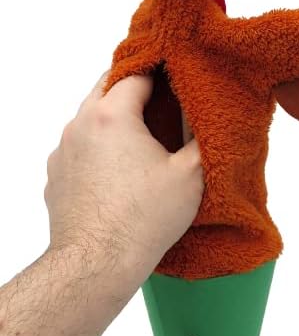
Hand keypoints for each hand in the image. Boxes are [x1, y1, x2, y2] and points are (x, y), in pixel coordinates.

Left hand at [45, 70, 204, 268]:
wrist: (97, 264)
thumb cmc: (143, 218)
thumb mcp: (189, 174)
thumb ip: (201, 137)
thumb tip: (205, 118)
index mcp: (112, 115)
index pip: (135, 74)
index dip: (157, 71)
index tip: (172, 75)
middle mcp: (80, 125)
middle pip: (106, 88)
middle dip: (132, 88)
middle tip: (157, 100)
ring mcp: (63, 150)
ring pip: (89, 117)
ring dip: (112, 117)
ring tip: (138, 137)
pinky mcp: (56, 174)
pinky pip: (78, 146)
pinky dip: (96, 145)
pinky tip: (115, 168)